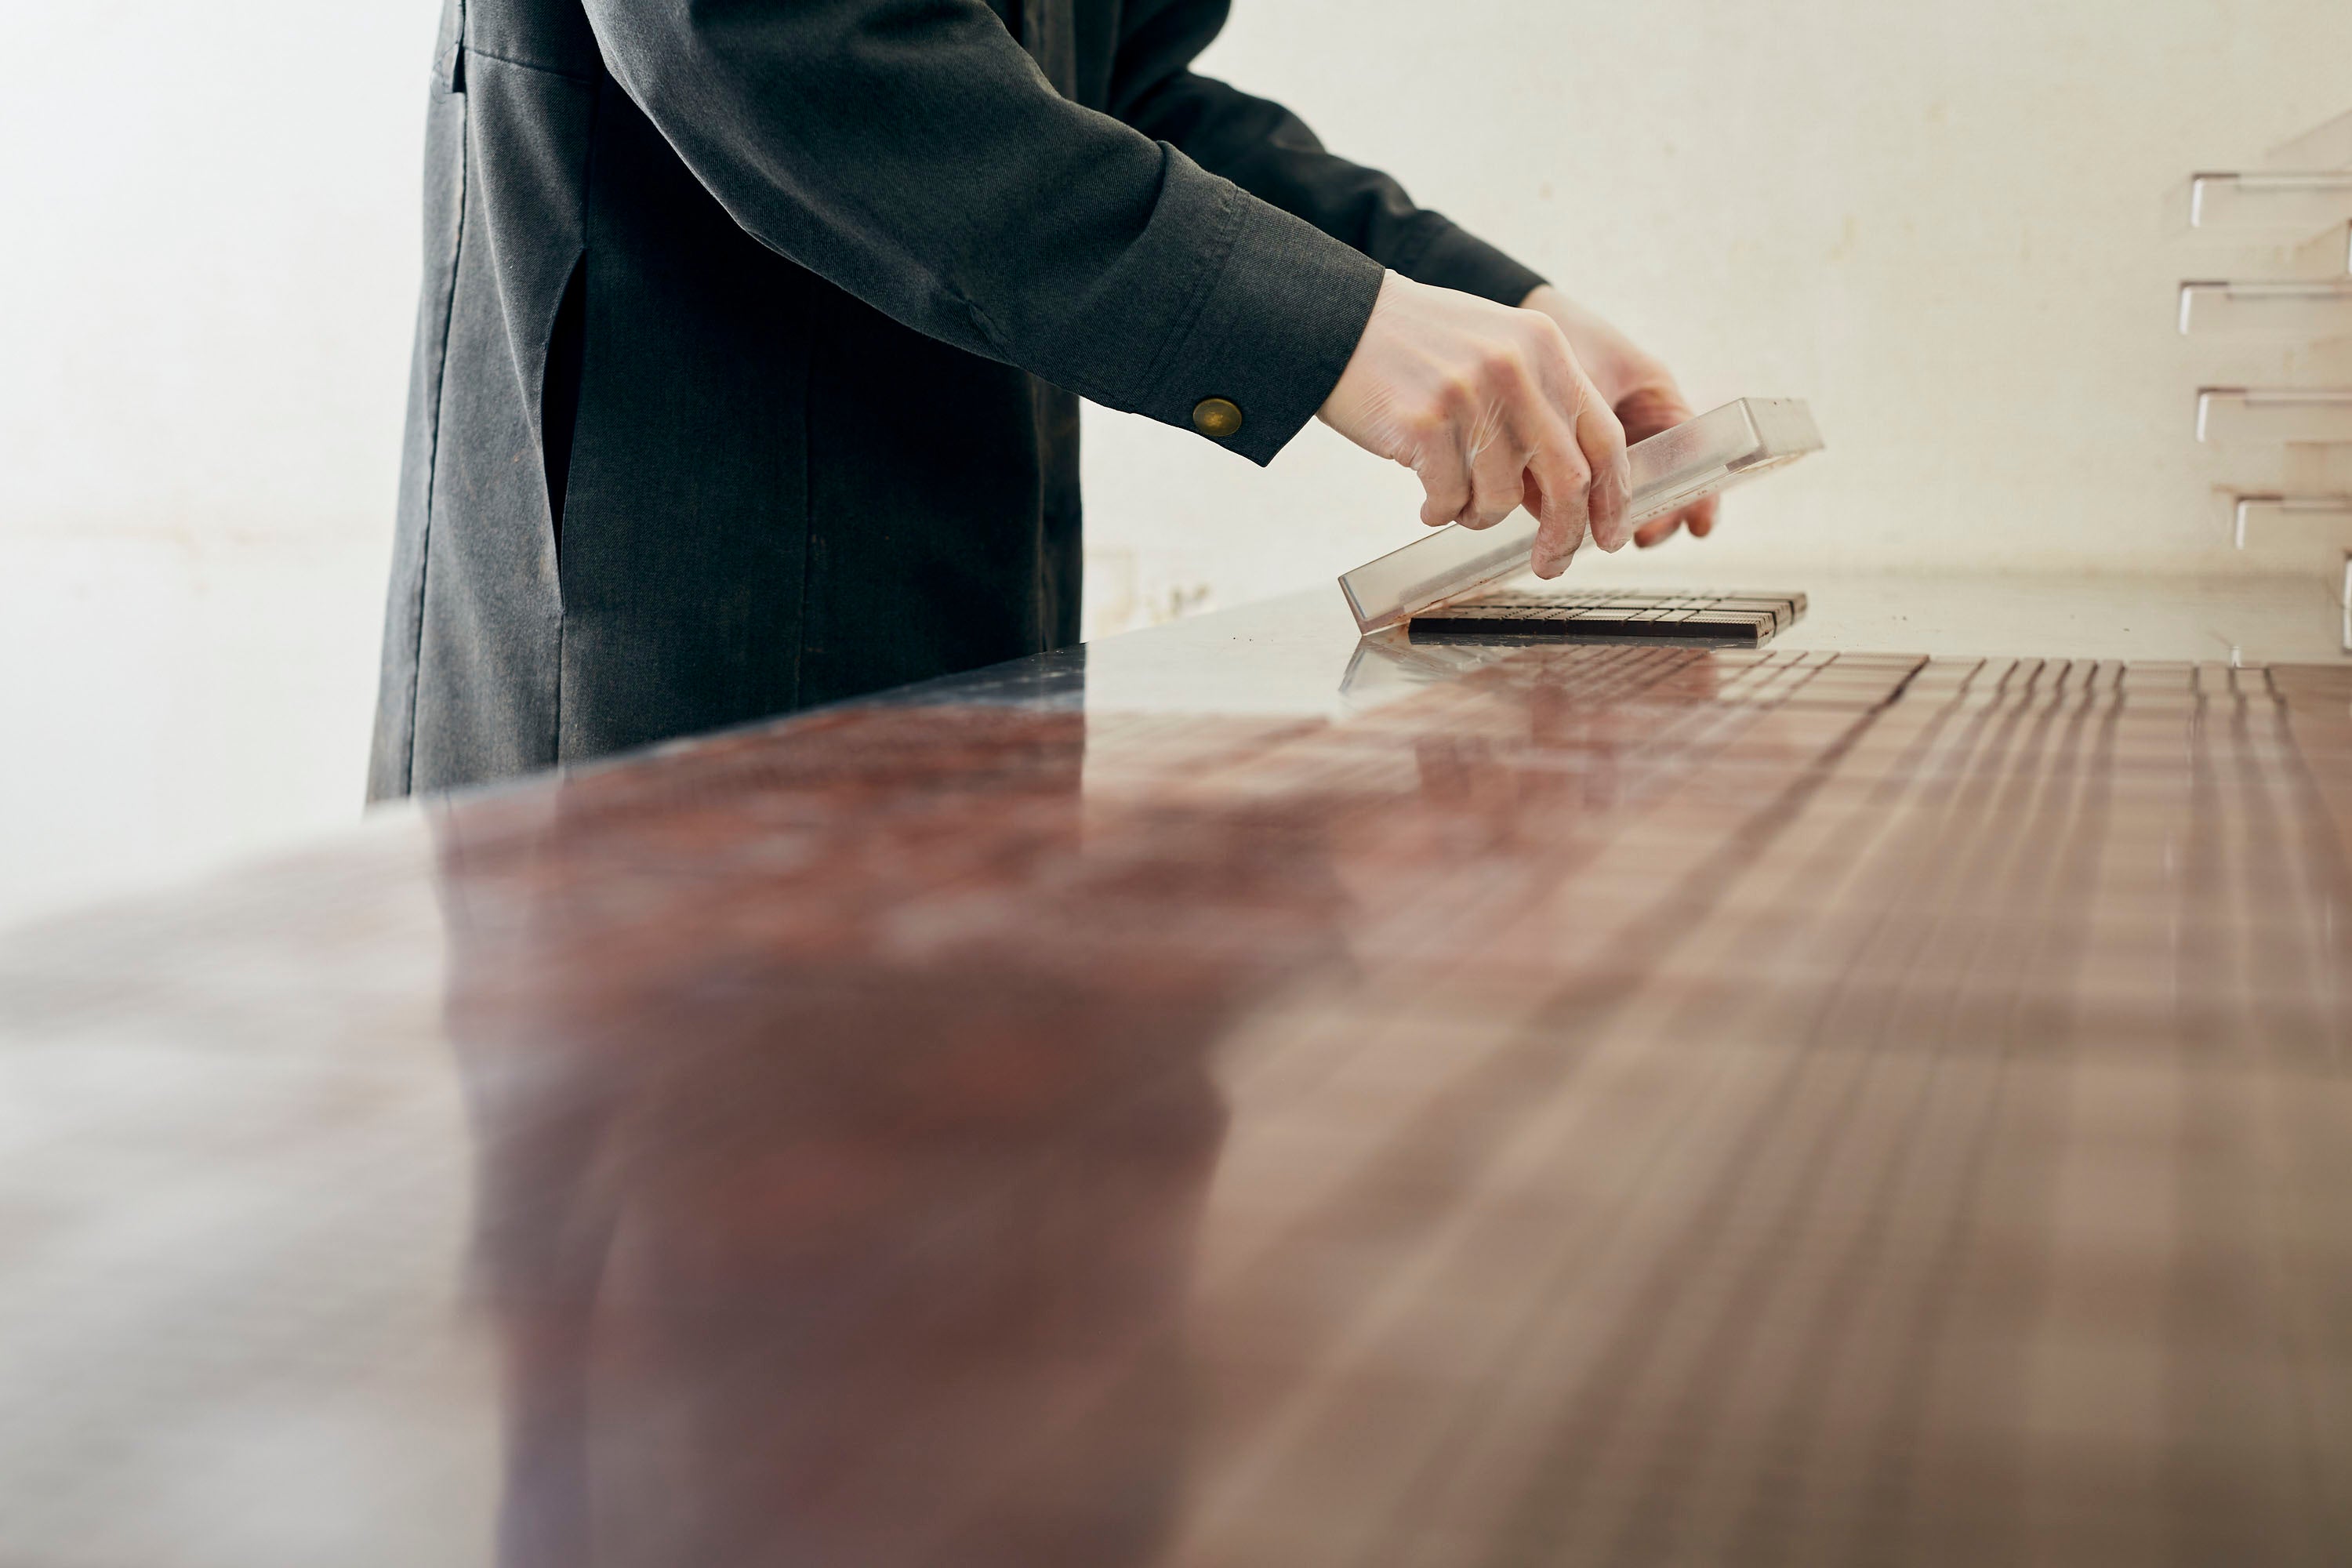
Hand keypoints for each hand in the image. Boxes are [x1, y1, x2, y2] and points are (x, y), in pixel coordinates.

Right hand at [1318, 272, 1631, 577]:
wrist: (1336, 320)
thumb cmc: (1416, 347)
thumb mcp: (1497, 350)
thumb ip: (1539, 406)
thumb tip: (1569, 492)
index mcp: (1546, 348)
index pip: (1604, 437)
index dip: (1614, 496)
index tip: (1610, 535)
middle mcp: (1517, 369)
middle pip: (1568, 479)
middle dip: (1562, 534)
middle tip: (1549, 563)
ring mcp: (1471, 396)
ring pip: (1501, 497)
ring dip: (1477, 513)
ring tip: (1450, 493)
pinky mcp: (1425, 425)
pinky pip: (1449, 500)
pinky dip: (1439, 510)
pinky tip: (1423, 495)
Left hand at [1520, 284, 1715, 547]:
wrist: (1511, 310)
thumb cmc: (1556, 332)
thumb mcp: (1578, 380)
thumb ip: (1581, 433)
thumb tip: (1565, 496)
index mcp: (1655, 395)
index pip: (1691, 452)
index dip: (1697, 492)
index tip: (1697, 527)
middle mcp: (1635, 419)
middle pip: (1659, 479)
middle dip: (1654, 513)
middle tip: (1640, 538)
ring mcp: (1604, 434)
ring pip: (1618, 488)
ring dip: (1611, 515)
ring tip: (1603, 536)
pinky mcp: (1567, 445)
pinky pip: (1578, 481)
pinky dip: (1573, 503)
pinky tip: (1559, 520)